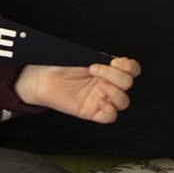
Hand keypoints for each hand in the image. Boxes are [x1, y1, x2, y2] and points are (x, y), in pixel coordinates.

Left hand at [13, 57, 140, 124]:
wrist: (42, 78)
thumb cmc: (59, 65)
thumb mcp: (80, 56)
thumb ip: (97, 57)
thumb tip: (110, 59)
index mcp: (108, 69)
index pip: (131, 69)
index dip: (128, 66)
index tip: (114, 61)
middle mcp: (107, 84)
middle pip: (128, 83)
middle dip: (114, 75)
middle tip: (93, 69)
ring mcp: (101, 98)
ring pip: (123, 101)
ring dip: (113, 92)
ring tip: (97, 85)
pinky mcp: (92, 112)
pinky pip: (110, 116)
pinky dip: (109, 110)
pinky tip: (100, 101)